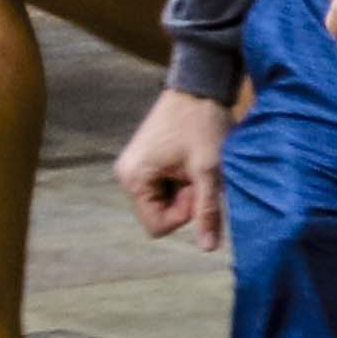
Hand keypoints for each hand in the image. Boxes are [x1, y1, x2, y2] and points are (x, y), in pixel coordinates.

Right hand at [115, 88, 230, 245]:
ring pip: (165, 201)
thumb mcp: (208, 171)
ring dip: (186, 191)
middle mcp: (127, 175)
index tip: (197, 188)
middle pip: (160, 214)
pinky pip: (165, 187)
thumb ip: (207, 211)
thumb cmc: (201, 126)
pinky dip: (182, 180)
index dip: (184, 215)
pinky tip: (191, 161)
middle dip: (185, 201)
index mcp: (134, 179)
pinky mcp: (146, 161)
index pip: (157, 226)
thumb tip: (208, 249)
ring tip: (196, 165)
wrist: (198, 88)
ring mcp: (136, 167)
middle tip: (199, 174)